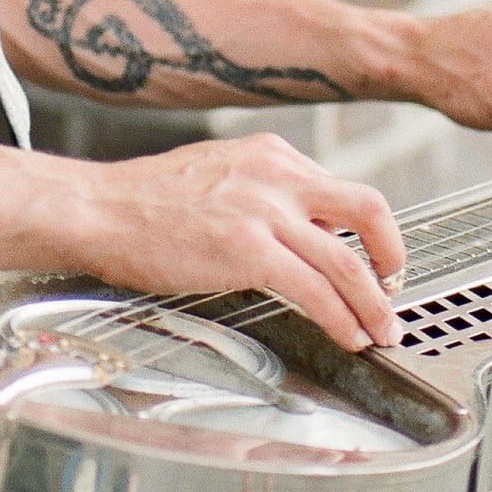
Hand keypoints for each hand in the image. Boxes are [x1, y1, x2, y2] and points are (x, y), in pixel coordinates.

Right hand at [75, 132, 403, 352]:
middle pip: (367, 209)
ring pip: (347, 260)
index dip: (368, 230)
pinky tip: (348, 335)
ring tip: (381, 329)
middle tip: (394, 287)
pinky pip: (315, 290)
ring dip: (373, 303)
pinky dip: (342, 317)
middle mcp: (277, 175)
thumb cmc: (140, 202)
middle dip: (392, 254)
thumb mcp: (215, 175)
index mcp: (270, 156)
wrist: (97, 209)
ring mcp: (264, 211)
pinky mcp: (248, 250)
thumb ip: (258, 194)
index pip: (340, 189)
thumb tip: (291, 230)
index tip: (374, 256)